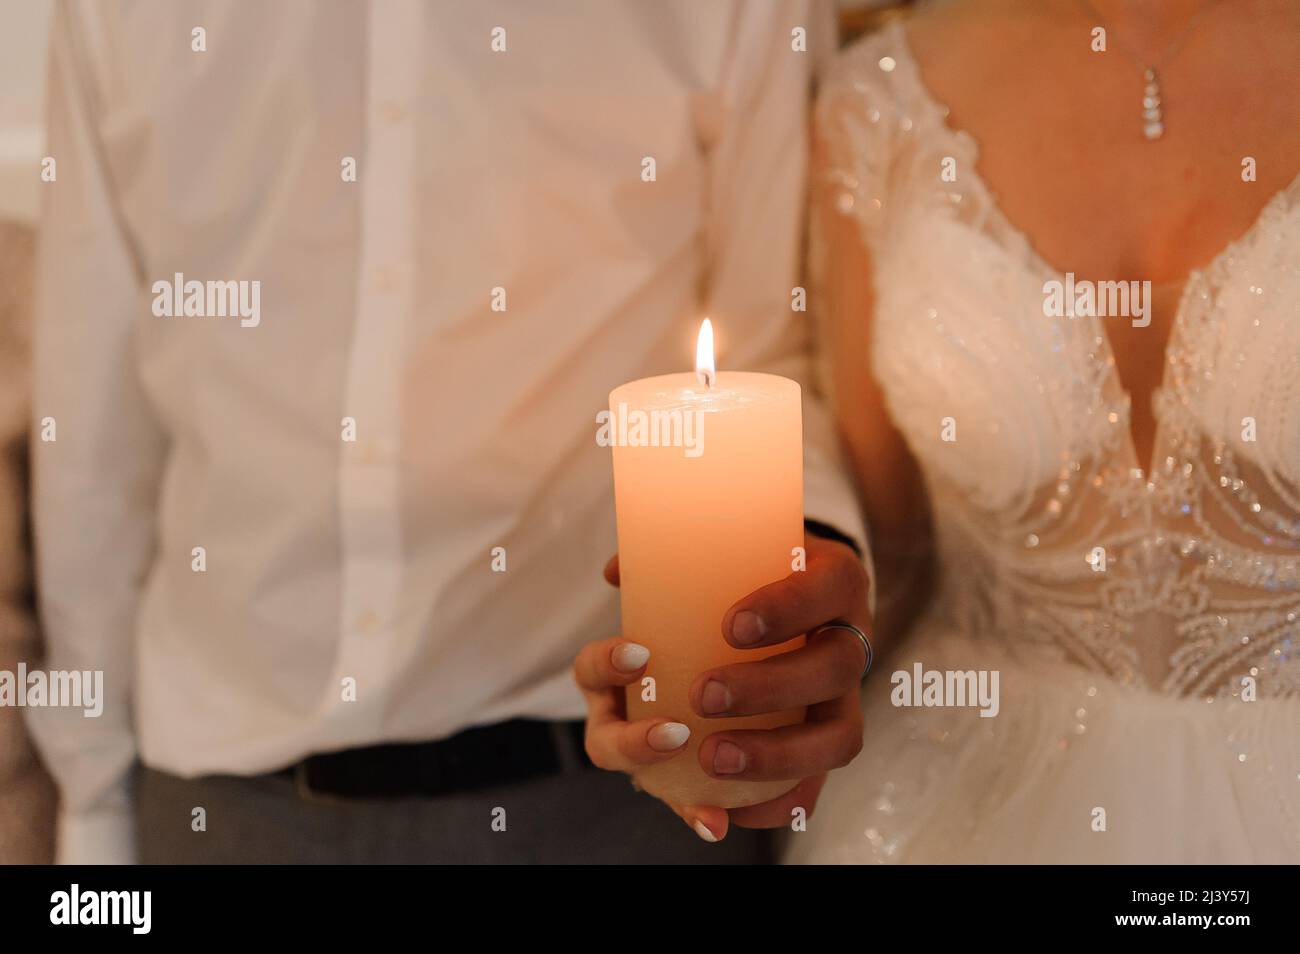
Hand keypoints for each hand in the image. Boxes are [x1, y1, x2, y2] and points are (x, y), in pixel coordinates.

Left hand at [573, 533, 869, 841]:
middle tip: (704, 695)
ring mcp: (844, 697)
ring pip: (836, 739)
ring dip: (774, 756)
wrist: (795, 604)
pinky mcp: (825, 743)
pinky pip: (816, 786)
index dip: (788, 608)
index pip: (830, 585)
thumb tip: (617, 571)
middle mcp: (849, 639)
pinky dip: (772, 804)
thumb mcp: (732, 549)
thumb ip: (678, 557)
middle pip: (834, 669)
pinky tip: (725, 814)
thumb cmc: (752, 572)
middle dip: (770, 689)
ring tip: (711, 759)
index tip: (730, 626)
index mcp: (834, 581)